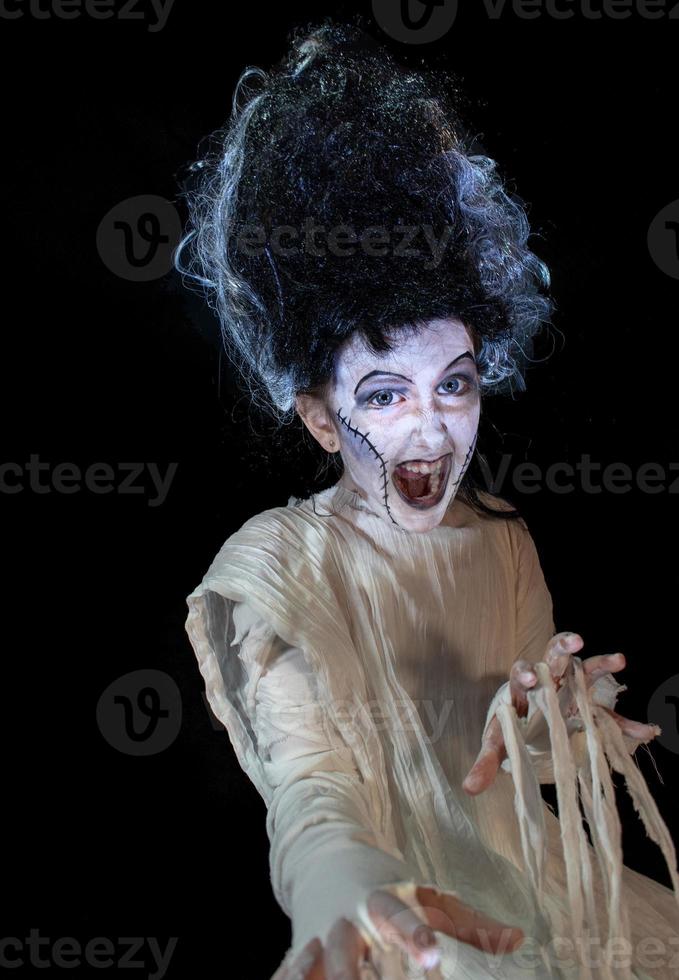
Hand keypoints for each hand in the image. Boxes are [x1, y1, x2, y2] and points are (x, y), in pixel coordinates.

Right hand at [269, 884, 524, 978]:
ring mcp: (319, 934)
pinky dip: (289, 979)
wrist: (324, 855)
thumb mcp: (427, 898)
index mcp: (382, 901)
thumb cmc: (387, 887)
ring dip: (321, 974)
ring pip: (314, 960)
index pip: (400, 918)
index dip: (416, 937)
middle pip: (346, 945)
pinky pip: (290, 970)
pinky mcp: (300, 949)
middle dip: (353, 970)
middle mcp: (347, 918)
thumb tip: (518, 941)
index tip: (432, 957)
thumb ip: (469, 925)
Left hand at [462, 631, 660, 796]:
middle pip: (552, 657)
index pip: (520, 675)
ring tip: (618, 659)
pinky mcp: (587, 706)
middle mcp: (545, 681)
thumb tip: (468, 789)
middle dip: (562, 647)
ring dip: (599, 664)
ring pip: (583, 670)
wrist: (524, 721)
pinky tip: (644, 731)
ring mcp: (569, 689)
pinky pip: (608, 711)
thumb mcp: (497, 743)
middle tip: (574, 642)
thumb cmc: (509, 727)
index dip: (526, 674)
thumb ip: (485, 762)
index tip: (532, 677)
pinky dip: (625, 721)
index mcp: (521, 690)